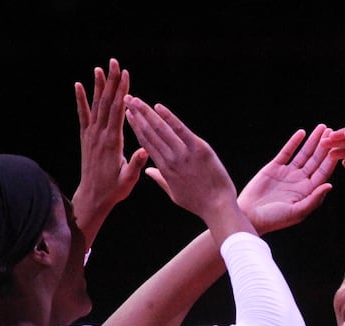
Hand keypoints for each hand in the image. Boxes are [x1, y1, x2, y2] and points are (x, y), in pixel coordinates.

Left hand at [73, 58, 147, 246]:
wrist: (93, 196)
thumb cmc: (114, 190)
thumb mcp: (129, 180)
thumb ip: (136, 164)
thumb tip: (145, 150)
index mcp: (113, 142)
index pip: (118, 111)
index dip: (122, 92)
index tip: (126, 75)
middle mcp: (100, 135)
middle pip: (106, 102)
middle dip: (111, 81)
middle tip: (114, 63)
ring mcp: (91, 135)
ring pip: (95, 105)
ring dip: (98, 86)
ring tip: (100, 68)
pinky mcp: (86, 137)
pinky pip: (82, 115)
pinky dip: (80, 100)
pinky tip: (78, 85)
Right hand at [123, 97, 244, 237]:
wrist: (218, 207)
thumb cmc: (198, 202)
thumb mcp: (175, 194)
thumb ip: (160, 180)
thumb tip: (148, 170)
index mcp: (164, 170)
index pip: (146, 144)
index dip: (136, 127)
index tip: (128, 115)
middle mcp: (170, 160)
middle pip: (149, 133)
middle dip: (137, 115)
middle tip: (127, 100)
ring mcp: (184, 154)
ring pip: (161, 130)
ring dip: (147, 113)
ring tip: (136, 100)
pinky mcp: (199, 149)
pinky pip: (181, 130)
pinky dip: (169, 118)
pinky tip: (158, 107)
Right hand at [239, 125, 337, 234]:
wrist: (250, 215)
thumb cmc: (274, 219)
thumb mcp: (297, 212)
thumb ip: (314, 199)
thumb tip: (329, 185)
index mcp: (307, 192)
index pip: (323, 173)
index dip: (330, 160)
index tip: (338, 147)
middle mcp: (300, 181)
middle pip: (316, 160)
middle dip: (324, 146)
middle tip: (332, 131)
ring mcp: (288, 173)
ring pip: (304, 154)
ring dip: (312, 141)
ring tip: (321, 128)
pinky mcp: (274, 167)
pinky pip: (287, 152)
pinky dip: (294, 142)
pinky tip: (302, 133)